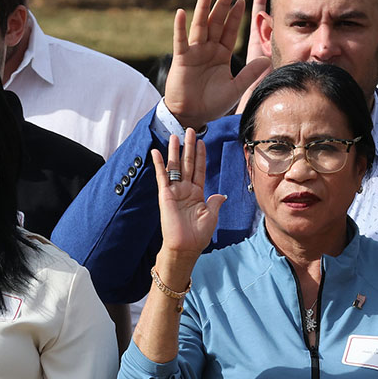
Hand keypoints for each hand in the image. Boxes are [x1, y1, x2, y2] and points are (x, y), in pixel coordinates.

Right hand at [151, 128, 224, 258]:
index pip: (199, 170)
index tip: (202, 142)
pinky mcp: (165, 195)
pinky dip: (159, 164)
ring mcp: (175, 191)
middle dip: (189, 147)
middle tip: (189, 131)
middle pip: (187, 164)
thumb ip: (215, 202)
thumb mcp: (211, 216)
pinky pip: (162, 177)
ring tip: (175, 136)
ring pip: (175, 167)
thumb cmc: (198, 235)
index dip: (200, 156)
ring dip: (175, 151)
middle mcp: (186, 190)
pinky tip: (156, 152)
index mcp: (198, 194)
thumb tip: (221, 195)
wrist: (185, 247)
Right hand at [163, 0, 269, 130]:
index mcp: (222, 55)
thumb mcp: (235, 89)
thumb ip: (249, 74)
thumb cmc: (212, 104)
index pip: (230, 31)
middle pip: (217, 22)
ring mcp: (194, 52)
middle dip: (222, 5)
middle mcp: (208, 49)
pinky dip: (180, 27)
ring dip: (204, 7)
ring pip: (200, 25)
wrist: (193, 115)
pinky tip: (181, 12)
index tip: (242, 0)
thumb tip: (268, 61)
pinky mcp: (182, 59)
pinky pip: (181, 40)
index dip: (235, 16)